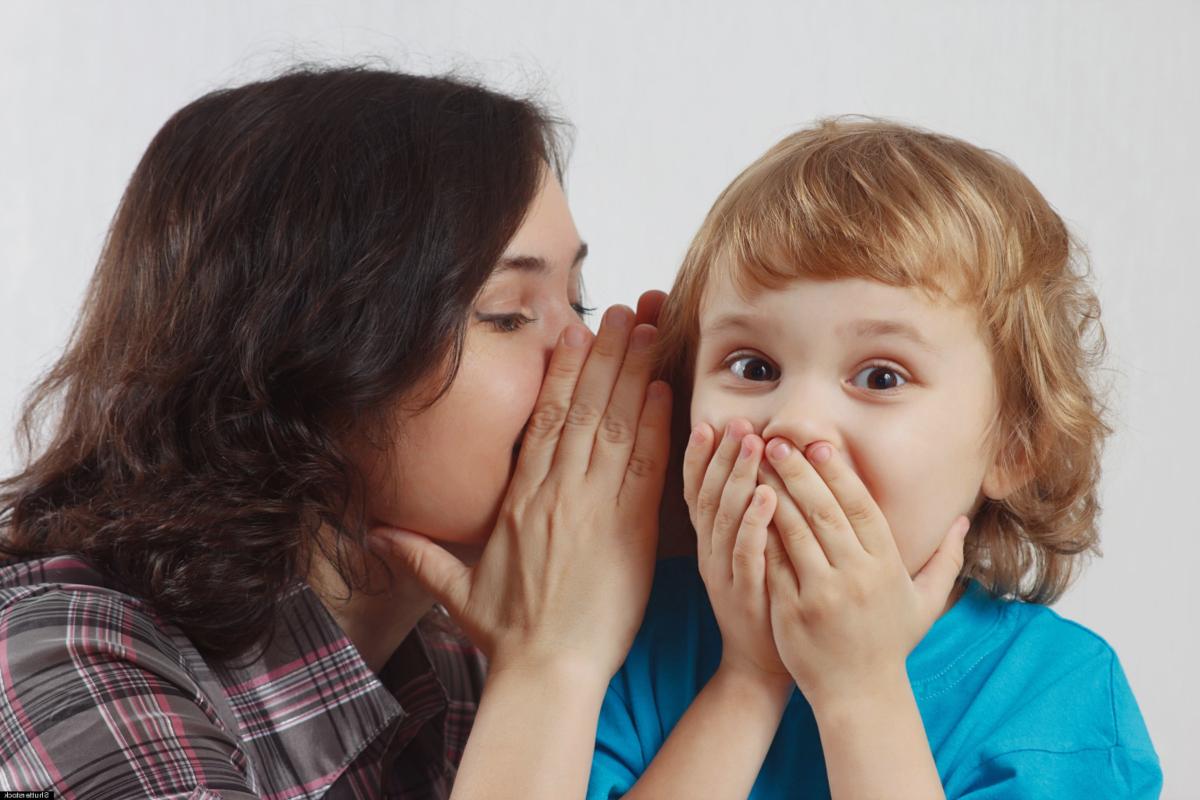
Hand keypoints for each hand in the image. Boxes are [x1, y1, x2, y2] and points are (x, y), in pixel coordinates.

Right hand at [370, 294, 671, 684]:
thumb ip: (418, 554)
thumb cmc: (506, 635)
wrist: (547, 673)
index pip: (541, 419)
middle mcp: (554, 492)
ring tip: (647, 329)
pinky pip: (645, 466)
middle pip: (581, 407)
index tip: (573, 333)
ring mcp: (594, 507)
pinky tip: (664, 390)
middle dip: (603, 354)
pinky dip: (655, 426)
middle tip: (620, 310)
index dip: (560, 372)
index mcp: (517, 498)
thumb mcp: (454, 589)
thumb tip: (370, 535)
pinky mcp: (630, 530)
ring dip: (633, 373)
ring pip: (613, 425)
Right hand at [684, 419, 790, 687]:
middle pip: (708, 496)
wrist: (757, 666)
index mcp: (708, 543)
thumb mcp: (743, 556)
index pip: (696, 491)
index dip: (699, 458)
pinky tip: (769, 496)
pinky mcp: (744, 593)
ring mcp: (724, 573)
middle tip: (736, 422)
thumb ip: (744, 517)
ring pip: (724, 518)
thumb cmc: (761, 603)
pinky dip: (754, 523)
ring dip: (738, 478)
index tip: (708, 423)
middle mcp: (709, 553)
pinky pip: (746, 553)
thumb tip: (757, 470)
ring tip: (753, 444)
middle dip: (721, 456)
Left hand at [758, 438, 968, 710]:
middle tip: (777, 442)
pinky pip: (773, 562)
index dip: (838, 473)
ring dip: (773, 493)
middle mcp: (855, 576)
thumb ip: (946, 559)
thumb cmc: (890, 644)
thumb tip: (962, 520)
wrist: (859, 696)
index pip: (861, 507)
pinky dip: (760, 532)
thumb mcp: (925, 603)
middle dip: (798, 472)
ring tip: (756, 465)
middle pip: (824, 511)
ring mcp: (821, 594)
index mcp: (886, 567)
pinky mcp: (792, 610)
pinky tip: (745, 506)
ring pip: (794, 531)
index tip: (818, 444)